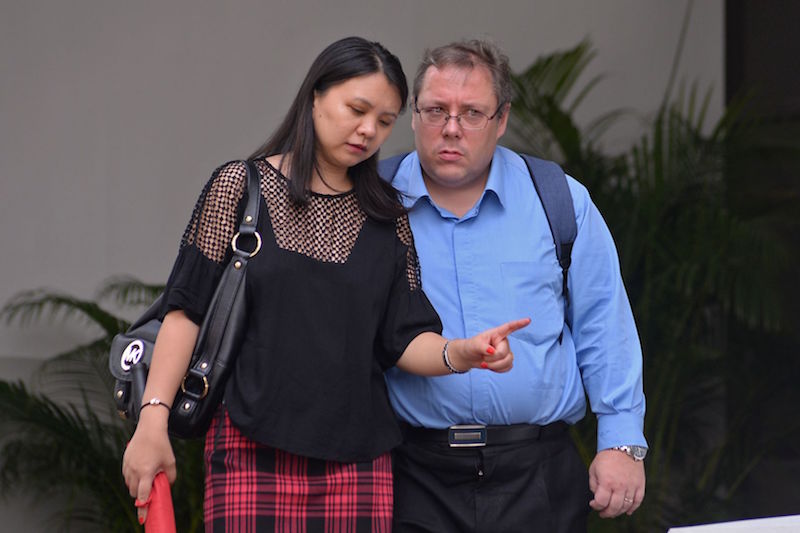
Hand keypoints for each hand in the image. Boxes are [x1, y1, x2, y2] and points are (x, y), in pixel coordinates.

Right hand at [122, 409, 176, 524]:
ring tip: (147, 476)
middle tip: (150, 490)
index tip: (143, 518)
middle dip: (142, 495)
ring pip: (130, 486)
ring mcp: (128, 466)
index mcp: (147, 471)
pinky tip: (141, 470)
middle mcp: (135, 471)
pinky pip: (126, 477)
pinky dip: (133, 478)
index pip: (143, 495)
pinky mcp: (124, 462)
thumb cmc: (162, 445)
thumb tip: (165, 488)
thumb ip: (169, 478)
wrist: (149, 428)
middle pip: (135, 493)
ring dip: (137, 487)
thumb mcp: (170, 462)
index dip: (143, 508)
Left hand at [451, 318, 530, 371]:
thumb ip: (482, 347)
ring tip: (485, 362)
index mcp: (497, 333)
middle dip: (492, 358)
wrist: (470, 357)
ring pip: (508, 361)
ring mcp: (506, 351)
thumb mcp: (474, 345)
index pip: (509, 327)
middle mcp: (504, 342)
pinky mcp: (506, 361)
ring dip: (494, 366)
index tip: (528, 320)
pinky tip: (491, 366)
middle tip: (483, 357)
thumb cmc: (472, 346)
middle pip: (504, 352)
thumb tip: (492, 351)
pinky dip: (498, 370)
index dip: (519, 324)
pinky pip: (508, 367)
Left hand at [589, 449, 645, 517]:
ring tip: (613, 511)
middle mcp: (620, 486)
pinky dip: (633, 508)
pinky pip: (638, 501)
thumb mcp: (593, 469)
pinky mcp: (640, 485)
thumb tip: (597, 495)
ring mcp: (631, 486)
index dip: (595, 506)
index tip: (593, 504)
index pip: (601, 502)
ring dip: (618, 512)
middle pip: (614, 507)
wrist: (623, 445)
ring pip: (626, 506)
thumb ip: (594, 484)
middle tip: (602, 513)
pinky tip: (627, 511)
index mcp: (607, 482)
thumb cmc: (607, 456)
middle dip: (606, 513)